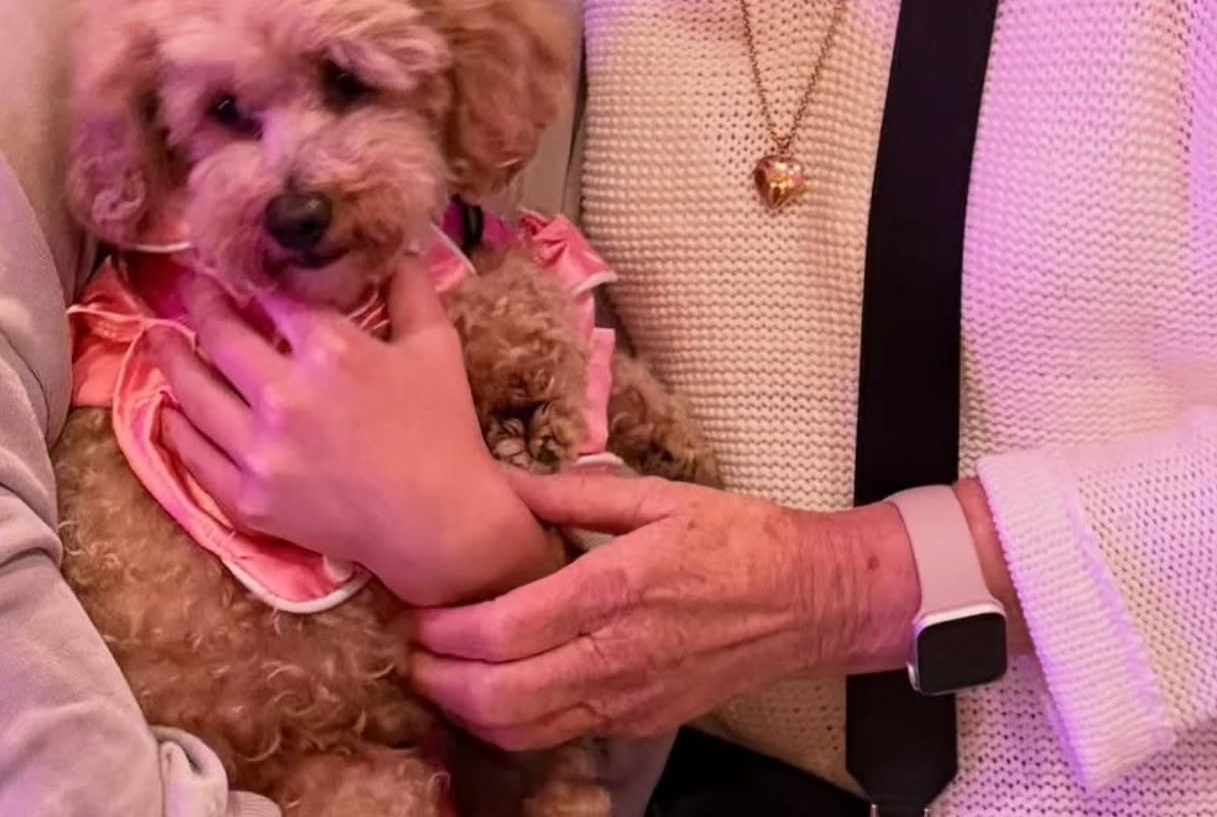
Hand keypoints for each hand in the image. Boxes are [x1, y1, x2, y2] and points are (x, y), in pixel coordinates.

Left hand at [151, 257, 558, 605]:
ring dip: (171, 360)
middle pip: (220, 338)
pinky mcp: (249, 500)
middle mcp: (284, 397)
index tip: (236, 259)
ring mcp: (260, 452)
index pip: (273, 296)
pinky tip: (168, 412)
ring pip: (193, 395)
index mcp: (331, 351)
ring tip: (159, 337)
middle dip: (201, 304)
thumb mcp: (436, 346)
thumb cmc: (442, 428)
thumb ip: (411, 288)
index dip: (251, 273)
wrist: (436, 525)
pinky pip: (194, 458)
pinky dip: (175, 430)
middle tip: (190, 287)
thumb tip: (396, 247)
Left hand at [408, 470, 868, 749]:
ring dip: (469, 711)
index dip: (448, 630)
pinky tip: (493, 694)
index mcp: (614, 590)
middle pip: (502, 696)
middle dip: (441, 680)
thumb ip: (575, 496)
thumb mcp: (657, 496)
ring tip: (438, 676)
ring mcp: (628, 699)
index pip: (506, 629)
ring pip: (525, 729)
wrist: (807, 600)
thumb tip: (509, 482)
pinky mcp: (640, 721)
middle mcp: (615, 656)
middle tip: (410, 650)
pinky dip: (513, 725)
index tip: (415, 610)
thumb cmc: (737, 537)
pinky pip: (561, 734)